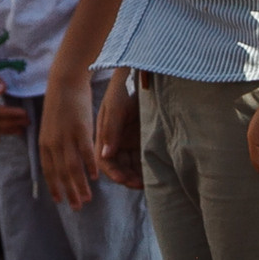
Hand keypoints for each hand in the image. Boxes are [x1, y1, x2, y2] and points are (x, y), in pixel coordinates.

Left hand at [37, 74, 100, 208]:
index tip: (60, 201)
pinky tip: (96, 177)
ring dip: (80, 186)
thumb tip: (60, 160)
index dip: (55, 187)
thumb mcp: (52, 126)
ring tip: (87, 199)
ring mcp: (66, 136)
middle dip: (69, 193)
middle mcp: (53, 142)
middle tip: (77, 208)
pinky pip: (86, 152)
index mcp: (45, 142)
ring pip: (73, 167)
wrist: (65, 81)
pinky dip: (90, 166)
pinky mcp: (80, 128)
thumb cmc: (60, 103)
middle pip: (61, 174)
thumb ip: (55, 144)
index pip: (49, 171)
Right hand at [94, 72, 143, 189]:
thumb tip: (105, 154)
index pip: (104, 160)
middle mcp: (115, 141)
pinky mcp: (141, 140)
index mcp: (104, 134)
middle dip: (127, 178)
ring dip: (137, 176)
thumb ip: (111, 130)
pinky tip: (154, 173)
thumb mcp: (116, 107)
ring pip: (131, 166)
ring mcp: (128, 142)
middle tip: (140, 184)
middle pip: (118, 167)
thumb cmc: (123, 88)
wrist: (141, 75)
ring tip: (150, 182)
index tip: (124, 180)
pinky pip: (142, 159)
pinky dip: (146, 168)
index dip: (112, 172)